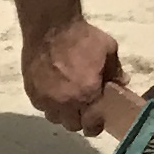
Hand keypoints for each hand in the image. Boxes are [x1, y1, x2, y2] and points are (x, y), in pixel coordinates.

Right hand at [25, 14, 126, 132]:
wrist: (50, 27)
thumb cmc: (82, 37)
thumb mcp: (108, 49)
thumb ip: (115, 70)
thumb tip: (122, 82)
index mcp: (87, 93)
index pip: (91, 124)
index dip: (95, 126)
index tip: (98, 123)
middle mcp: (65, 102)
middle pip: (72, 125)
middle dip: (79, 120)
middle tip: (83, 108)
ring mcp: (46, 98)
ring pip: (55, 118)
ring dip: (63, 113)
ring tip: (67, 101)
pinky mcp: (31, 92)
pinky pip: (41, 106)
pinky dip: (49, 103)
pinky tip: (53, 91)